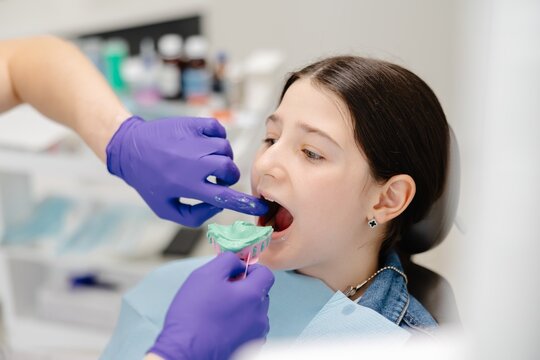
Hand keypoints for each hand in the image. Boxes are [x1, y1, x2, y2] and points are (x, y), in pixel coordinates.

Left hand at [106, 116, 267, 225]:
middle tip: (218, 178)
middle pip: (230, 168)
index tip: (259, 206)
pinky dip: (217, 137)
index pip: (224, 196)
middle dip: (230, 175)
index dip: (245, 203)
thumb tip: (217, 207)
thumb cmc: (148, 181)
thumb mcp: (165, 209)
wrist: (129, 148)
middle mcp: (194, 163)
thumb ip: (194, 216)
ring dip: (222, 157)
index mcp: (188, 186)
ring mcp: (194, 141)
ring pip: (225, 149)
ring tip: (207, 160)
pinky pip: (218, 129)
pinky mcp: (192, 124)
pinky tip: (206, 144)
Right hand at [148, 252, 274, 359]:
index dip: (249, 269)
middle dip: (243, 289)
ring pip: (254, 312)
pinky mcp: (249, 348)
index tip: (234, 274)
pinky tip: (219, 327)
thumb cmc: (193, 315)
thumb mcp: (206, 275)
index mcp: (253, 295)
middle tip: (220, 293)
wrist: (185, 353)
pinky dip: (238, 326)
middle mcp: (260, 316)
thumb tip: (238, 262)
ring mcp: (256, 334)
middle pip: (259, 293)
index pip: (265, 273)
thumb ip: (227, 261)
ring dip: (241, 308)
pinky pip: (249, 329)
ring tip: (218, 312)